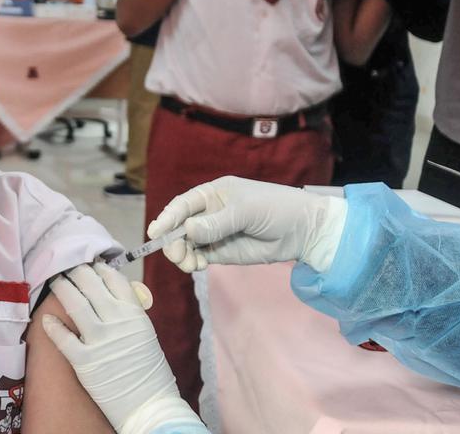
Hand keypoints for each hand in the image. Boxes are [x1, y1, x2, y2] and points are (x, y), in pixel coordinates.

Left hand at [43, 264, 202, 433]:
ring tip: (56, 283)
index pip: (115, 280)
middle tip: (69, 270)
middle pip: (91, 285)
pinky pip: (63, 338)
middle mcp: (118, 322)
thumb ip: (131, 313)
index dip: (101, 270)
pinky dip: (53, 326)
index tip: (92, 266)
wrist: (150, 405)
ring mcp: (100, 340)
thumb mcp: (146, 334)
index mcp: (136, 314)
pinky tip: (46, 319)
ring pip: (75, 304)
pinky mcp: (85, 361)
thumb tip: (118, 292)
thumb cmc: (149, 371)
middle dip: (78, 273)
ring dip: (63, 289)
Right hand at [147, 176, 348, 273]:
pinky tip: (197, 266)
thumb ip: (217, 223)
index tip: (156, 232)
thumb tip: (187, 230)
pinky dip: (193, 262)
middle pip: (179, 227)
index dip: (167, 217)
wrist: (303, 231)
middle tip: (177, 255)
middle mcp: (208, 213)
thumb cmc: (276, 208)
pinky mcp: (221, 252)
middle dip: (173, 240)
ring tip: (189, 264)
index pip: (183, 205)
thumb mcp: (247, 211)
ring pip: (186, 244)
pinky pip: (199, 256)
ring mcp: (214, 234)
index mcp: (212, 194)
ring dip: (181, 254)